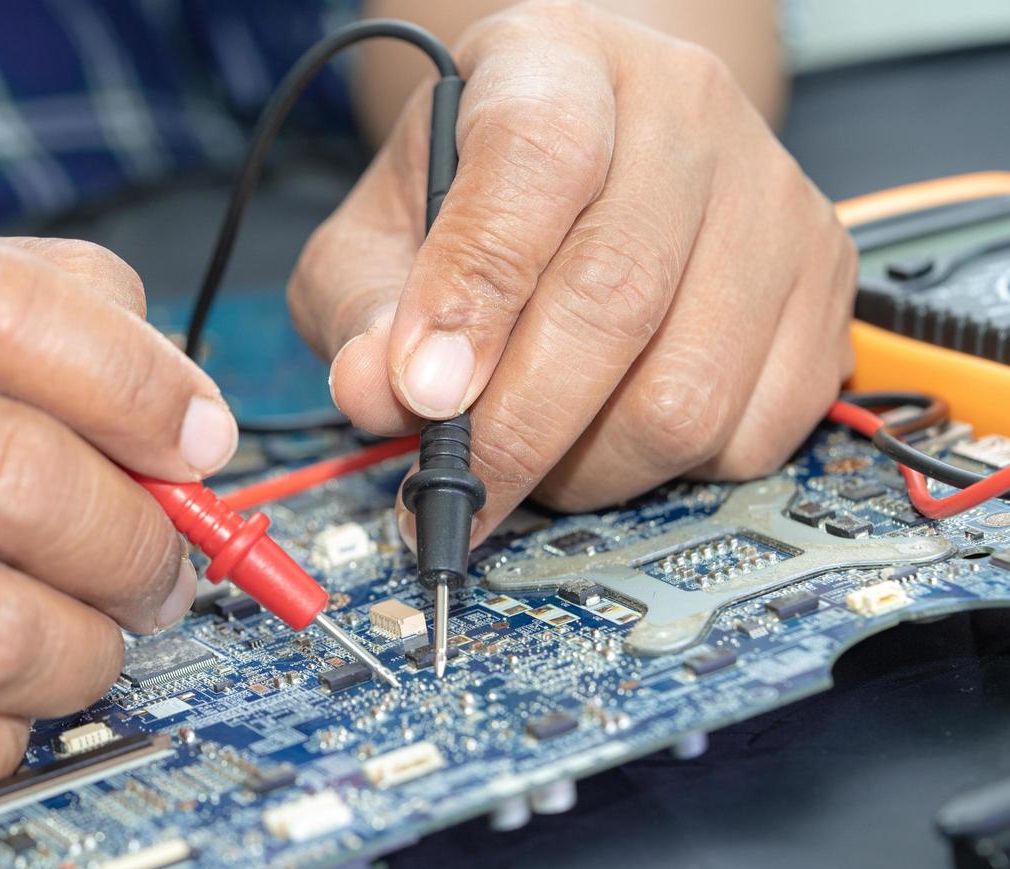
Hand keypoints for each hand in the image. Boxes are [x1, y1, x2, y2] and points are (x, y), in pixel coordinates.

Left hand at [289, 0, 855, 541]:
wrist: (594, 153)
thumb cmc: (474, 195)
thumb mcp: (381, 227)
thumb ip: (361, 304)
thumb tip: (377, 393)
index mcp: (556, 62)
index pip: (533, 161)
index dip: (474, 293)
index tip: (423, 394)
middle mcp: (683, 109)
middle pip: (616, 297)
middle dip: (516, 429)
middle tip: (455, 487)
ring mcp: (772, 196)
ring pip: (688, 390)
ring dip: (589, 465)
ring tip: (532, 455)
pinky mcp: (826, 281)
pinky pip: (751, 432)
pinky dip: (666, 471)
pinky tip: (611, 435)